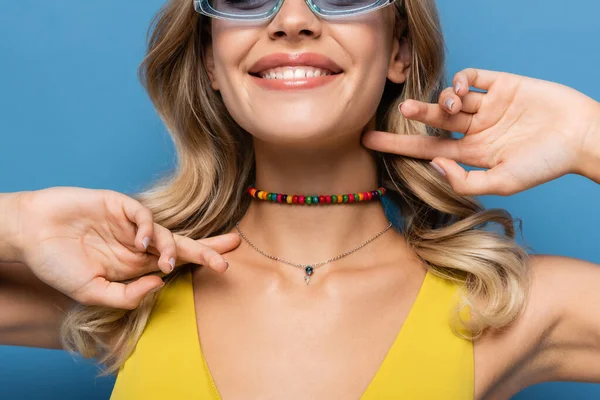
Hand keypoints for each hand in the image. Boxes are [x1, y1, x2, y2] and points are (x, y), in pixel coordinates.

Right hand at [12, 187, 239, 308]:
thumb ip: (126, 294)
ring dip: (172, 247)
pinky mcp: (118, 204)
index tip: (225, 264)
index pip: (175, 263)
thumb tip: (159, 283)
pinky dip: (148, 228)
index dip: (200, 261)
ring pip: (165, 233)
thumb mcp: (92, 291)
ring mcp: (129, 224)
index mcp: (134, 264)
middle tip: (234, 247)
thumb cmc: (57, 264)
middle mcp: (137, 244)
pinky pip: (143, 215)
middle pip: (181, 245)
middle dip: (208, 246)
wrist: (30, 234)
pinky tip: (142, 242)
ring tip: (168, 262)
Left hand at [362, 68, 599, 195]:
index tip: (369, 141)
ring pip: (451, 98)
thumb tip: (434, 164)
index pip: (426, 148)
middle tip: (401, 107)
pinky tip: (463, 88)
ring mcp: (487, 107)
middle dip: (416, 114)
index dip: (398, 144)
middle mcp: (474, 130)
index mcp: (471, 154)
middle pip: (434, 121)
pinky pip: (473, 77)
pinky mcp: (502, 85)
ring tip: (452, 104)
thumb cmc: (546, 164)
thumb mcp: (503, 182)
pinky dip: (462, 79)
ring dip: (443, 98)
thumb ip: (465, 180)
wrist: (583, 136)